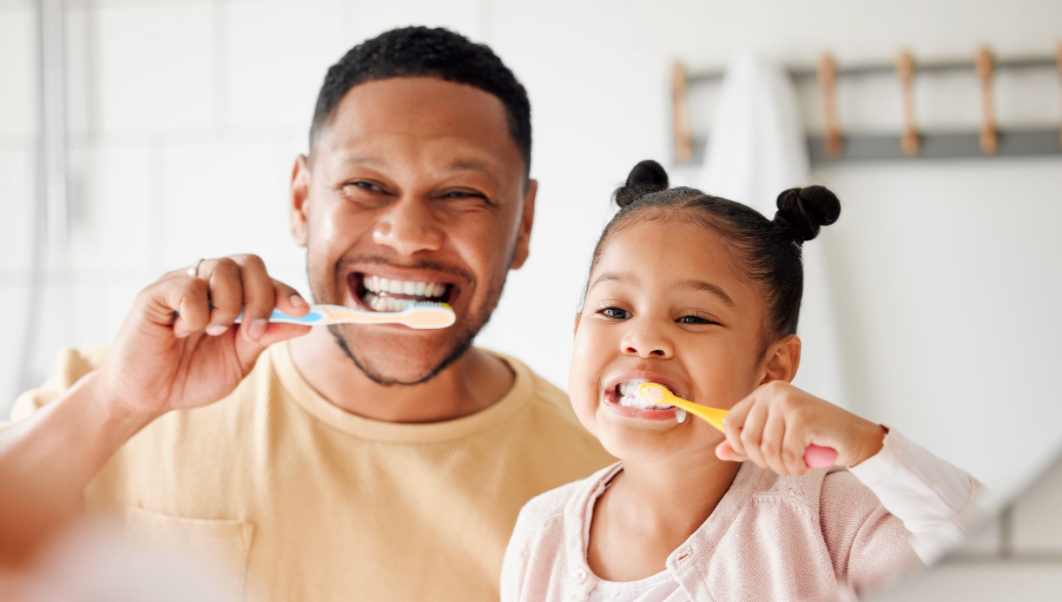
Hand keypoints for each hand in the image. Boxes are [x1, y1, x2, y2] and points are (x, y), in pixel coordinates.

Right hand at [95, 254, 312, 419]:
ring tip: (212, 332)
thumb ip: (267, 337)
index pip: (266, 279)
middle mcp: (208, 282)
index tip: (302, 312)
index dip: (287, 292)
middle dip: (261, 298)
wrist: (148, 397)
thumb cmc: (191, 376)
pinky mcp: (155, 293)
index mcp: (232, 295)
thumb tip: (305, 321)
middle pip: (249, 262)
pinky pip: (188, 286)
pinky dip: (195, 314)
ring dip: (228, 307)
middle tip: (252, 332)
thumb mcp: (239, 361)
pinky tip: (181, 332)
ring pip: (222, 268)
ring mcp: (182, 283)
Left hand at [715, 381, 885, 475]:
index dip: (739, 446)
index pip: (730, 422)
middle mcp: (773, 392)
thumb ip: (748, 445)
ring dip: (783, 466)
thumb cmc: (815, 437)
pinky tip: (807, 464)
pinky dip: (796, 467)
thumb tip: (719, 452)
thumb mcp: (776, 439)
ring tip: (797, 464)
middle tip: (785, 463)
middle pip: (747, 439)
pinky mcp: (803, 417)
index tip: (757, 456)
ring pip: (767, 450)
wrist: (855, 437)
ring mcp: (788, 403)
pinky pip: (787, 455)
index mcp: (763, 393)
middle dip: (764, 461)